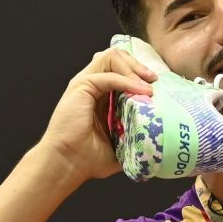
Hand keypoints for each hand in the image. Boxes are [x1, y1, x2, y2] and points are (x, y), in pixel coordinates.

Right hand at [33, 47, 157, 183]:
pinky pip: (108, 75)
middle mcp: (91, 85)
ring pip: (111, 57)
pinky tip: (140, 91)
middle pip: (116, 57)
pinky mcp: (82, 87)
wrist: (67, 164)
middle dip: (138, 65)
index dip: (138, 73)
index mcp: (100, 95)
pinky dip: (127, 81)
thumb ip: (133, 136)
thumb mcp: (119, 144)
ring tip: (148, 84)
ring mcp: (85, 84)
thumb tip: (155, 141)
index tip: (155, 86)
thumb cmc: (87, 159)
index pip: (120, 69)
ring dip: (133, 68)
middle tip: (154, 80)